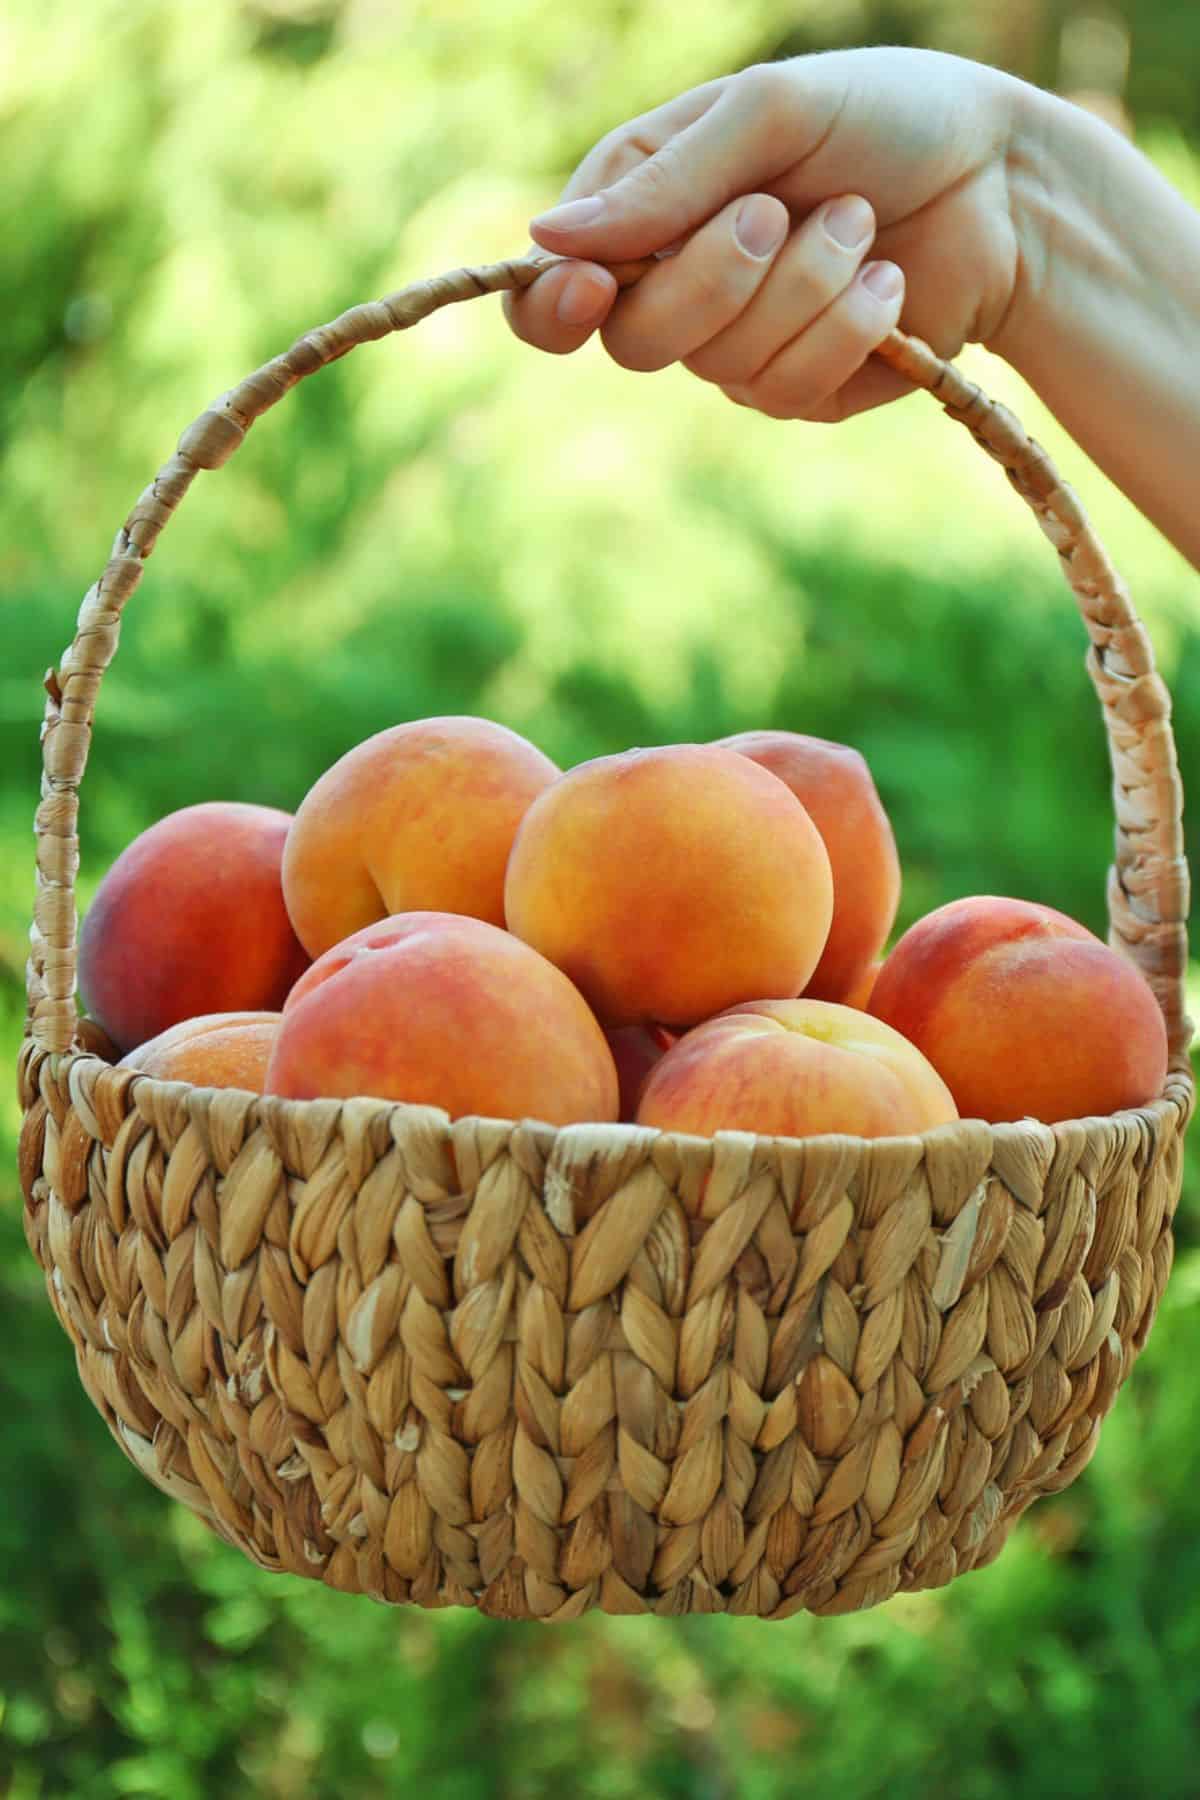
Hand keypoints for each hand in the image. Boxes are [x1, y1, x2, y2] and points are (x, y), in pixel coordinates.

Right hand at [505, 48, 1020, 422]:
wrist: (1004, 182)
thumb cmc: (884, 118)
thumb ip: (663, 181)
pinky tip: (888, 283)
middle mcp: (678, 288)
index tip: (592, 289)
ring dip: (806, 287)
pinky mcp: (801, 392)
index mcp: (645, 209)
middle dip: (716, 276)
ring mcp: (738, 349)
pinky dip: (846, 329)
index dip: (555, 307)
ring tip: (862, 222)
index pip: (552, 291)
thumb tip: (546, 238)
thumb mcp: (769, 114)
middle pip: (636, 339)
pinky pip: (788, 391)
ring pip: (721, 366)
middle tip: (779, 211)